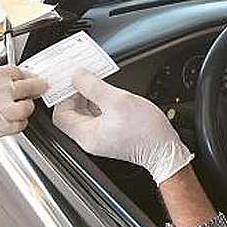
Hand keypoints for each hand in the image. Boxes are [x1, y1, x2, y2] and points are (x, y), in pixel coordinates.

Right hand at [0, 65, 47, 139]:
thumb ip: (2, 77)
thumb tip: (24, 77)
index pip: (19, 72)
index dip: (29, 75)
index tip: (34, 77)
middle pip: (28, 87)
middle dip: (37, 87)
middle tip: (40, 87)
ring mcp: (0, 112)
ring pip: (27, 107)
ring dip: (27, 105)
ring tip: (21, 104)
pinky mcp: (1, 128)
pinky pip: (21, 124)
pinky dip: (20, 121)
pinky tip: (13, 117)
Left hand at [52, 70, 192, 183]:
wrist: (166, 150)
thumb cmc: (146, 132)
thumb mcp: (117, 101)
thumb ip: (92, 86)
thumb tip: (75, 76)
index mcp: (86, 134)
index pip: (60, 114)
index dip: (64, 95)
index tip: (74, 81)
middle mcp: (89, 139)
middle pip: (70, 113)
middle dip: (76, 94)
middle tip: (85, 79)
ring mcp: (99, 138)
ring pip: (83, 114)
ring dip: (88, 97)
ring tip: (98, 84)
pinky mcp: (109, 135)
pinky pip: (96, 116)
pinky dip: (98, 103)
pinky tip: (107, 94)